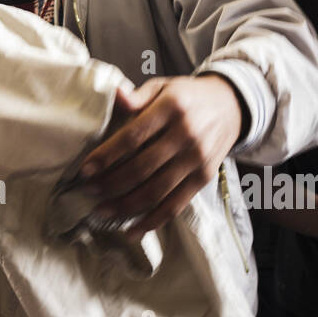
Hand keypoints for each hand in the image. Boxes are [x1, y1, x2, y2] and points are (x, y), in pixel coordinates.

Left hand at [78, 75, 244, 236]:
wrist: (232, 105)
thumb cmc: (187, 96)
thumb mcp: (163, 86)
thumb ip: (138, 95)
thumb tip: (116, 96)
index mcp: (172, 108)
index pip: (133, 136)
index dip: (107, 156)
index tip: (85, 170)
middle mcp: (186, 135)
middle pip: (142, 168)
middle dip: (111, 183)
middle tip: (88, 191)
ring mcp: (197, 159)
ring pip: (156, 191)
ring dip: (126, 206)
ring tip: (102, 211)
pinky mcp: (204, 178)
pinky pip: (176, 205)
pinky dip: (152, 221)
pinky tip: (131, 230)